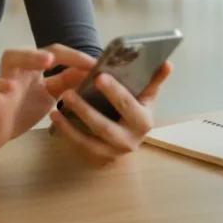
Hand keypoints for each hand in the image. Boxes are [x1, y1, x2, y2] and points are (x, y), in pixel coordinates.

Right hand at [0, 44, 96, 152]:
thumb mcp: (49, 95)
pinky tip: (7, 89)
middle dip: (43, 51)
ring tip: (41, 63)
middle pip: (29, 49)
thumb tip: (93, 72)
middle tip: (53, 59)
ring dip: (25, 58)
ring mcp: (4, 81)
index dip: (74, 56)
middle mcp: (20, 69)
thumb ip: (66, 82)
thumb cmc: (22, 108)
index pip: (54, 53)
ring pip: (9, 59)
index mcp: (34, 68)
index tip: (96, 64)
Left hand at [48, 62, 172, 165]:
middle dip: (85, 110)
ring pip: (90, 142)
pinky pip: (81, 148)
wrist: (128, 131)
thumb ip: (154, 79)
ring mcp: (114, 153)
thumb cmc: (134, 106)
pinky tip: (55, 119)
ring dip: (70, 126)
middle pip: (105, 127)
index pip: (128, 105)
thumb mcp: (145, 94)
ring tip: (56, 108)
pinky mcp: (99, 159)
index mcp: (143, 121)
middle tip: (68, 92)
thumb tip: (167, 63)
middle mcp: (130, 141)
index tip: (97, 76)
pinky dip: (67, 134)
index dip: (114, 92)